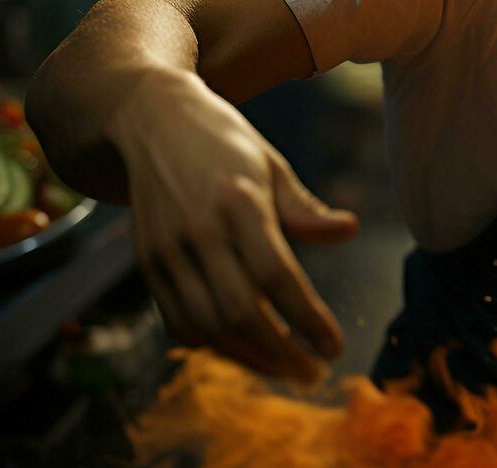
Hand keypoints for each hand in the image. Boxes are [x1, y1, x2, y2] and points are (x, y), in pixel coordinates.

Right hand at [108, 67, 357, 380]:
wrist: (150, 122)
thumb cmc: (224, 144)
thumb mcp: (271, 165)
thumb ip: (304, 209)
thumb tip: (350, 230)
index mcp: (238, 202)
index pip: (277, 276)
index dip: (307, 319)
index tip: (334, 347)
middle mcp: (198, 230)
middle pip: (240, 310)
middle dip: (281, 352)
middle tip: (313, 373)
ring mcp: (166, 250)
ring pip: (207, 324)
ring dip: (249, 357)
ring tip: (285, 368)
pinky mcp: (147, 264)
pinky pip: (177, 321)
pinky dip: (211, 344)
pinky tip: (242, 349)